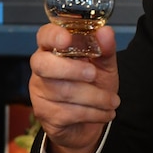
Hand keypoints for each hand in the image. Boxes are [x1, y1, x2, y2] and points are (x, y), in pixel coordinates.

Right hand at [29, 23, 119, 152]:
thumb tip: (106, 31)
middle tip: (94, 74)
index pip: (45, 36)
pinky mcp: (44, 113)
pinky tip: (105, 113)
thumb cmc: (94, 84)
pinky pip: (68, 113)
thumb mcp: (105, 65)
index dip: (53, 36)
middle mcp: (41, 68)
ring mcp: (39, 92)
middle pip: (44, 65)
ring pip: (63, 92)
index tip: (67, 39)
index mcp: (54, 48)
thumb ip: (105, 48)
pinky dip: (93, 113)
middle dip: (72, 69)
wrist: (90, 120)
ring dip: (96, 97)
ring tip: (113, 101)